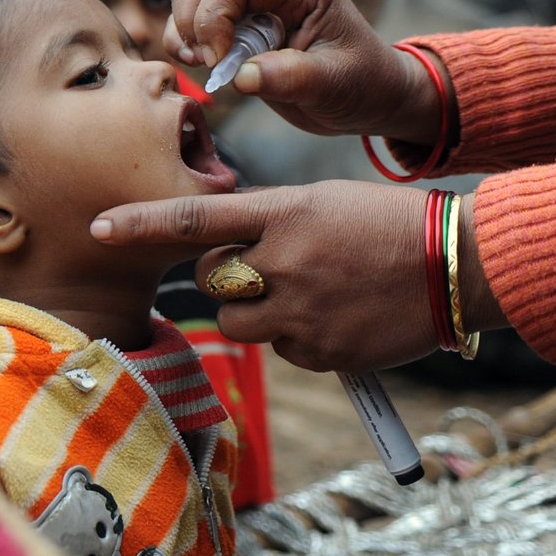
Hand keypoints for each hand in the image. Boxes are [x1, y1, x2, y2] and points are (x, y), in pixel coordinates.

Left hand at [92, 181, 463, 372]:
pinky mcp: (321, 351)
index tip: (98, 228)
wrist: (457, 264)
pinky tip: (338, 317)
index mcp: (285, 213)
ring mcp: (302, 311)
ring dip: (255, 313)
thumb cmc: (390, 225)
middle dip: (225, 279)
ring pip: (238, 324)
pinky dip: (299, 338)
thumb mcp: (326, 203)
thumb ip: (272, 224)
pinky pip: (283, 350)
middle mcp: (284, 262)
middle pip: (210, 281)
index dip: (141, 223)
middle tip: (269, 268)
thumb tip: (232, 251)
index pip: (195, 220)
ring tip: (308, 295)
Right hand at [164, 0, 442, 145]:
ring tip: (201, 62)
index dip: (212, 20)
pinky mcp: (243, 20)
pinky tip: (203, 65)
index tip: (218, 65)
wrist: (371, 95)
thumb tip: (241, 78)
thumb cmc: (362, 85)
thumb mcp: (334, 85)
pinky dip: (187, 37)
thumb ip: (290, 77)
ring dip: (184, 25)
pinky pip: (197, 10)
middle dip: (190, 17)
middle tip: (204, 62)